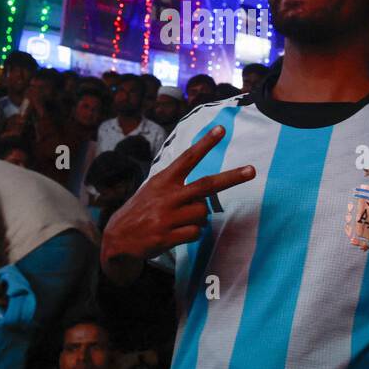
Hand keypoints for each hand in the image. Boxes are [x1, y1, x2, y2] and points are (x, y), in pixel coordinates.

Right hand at [101, 124, 253, 264]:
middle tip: (252, 170)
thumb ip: (176, 185)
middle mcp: (167, 196)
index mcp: (163, 181)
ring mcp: (167, 217)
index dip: (205, 143)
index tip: (221, 129)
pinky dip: (193, 233)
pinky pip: (196, 233)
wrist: (117, 239)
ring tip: (181, 220)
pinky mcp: (167, 237)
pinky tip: (177, 233)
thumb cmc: (141, 211)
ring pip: (203, 213)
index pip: (188, 158)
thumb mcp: (153, 189)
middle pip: (206, 185)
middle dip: (232, 177)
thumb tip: (205, 193)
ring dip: (199, 218)